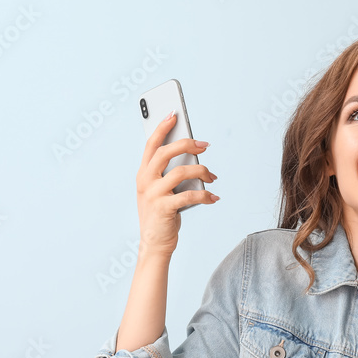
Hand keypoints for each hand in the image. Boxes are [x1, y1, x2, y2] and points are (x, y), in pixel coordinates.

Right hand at [135, 111, 218, 257]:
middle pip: (165, 153)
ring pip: (180, 172)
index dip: (162, 127)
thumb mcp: (162, 190)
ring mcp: (152, 194)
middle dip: (187, 144)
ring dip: (201, 171)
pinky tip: (214, 198)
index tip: (174, 114)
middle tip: (205, 144)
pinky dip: (205, 195)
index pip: (151, 144)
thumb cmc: (161, 213)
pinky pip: (189, 196)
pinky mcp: (163, 208)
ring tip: (212, 176)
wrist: (154, 243)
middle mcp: (144, 180)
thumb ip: (170, 173)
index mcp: (143, 173)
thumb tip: (193, 155)